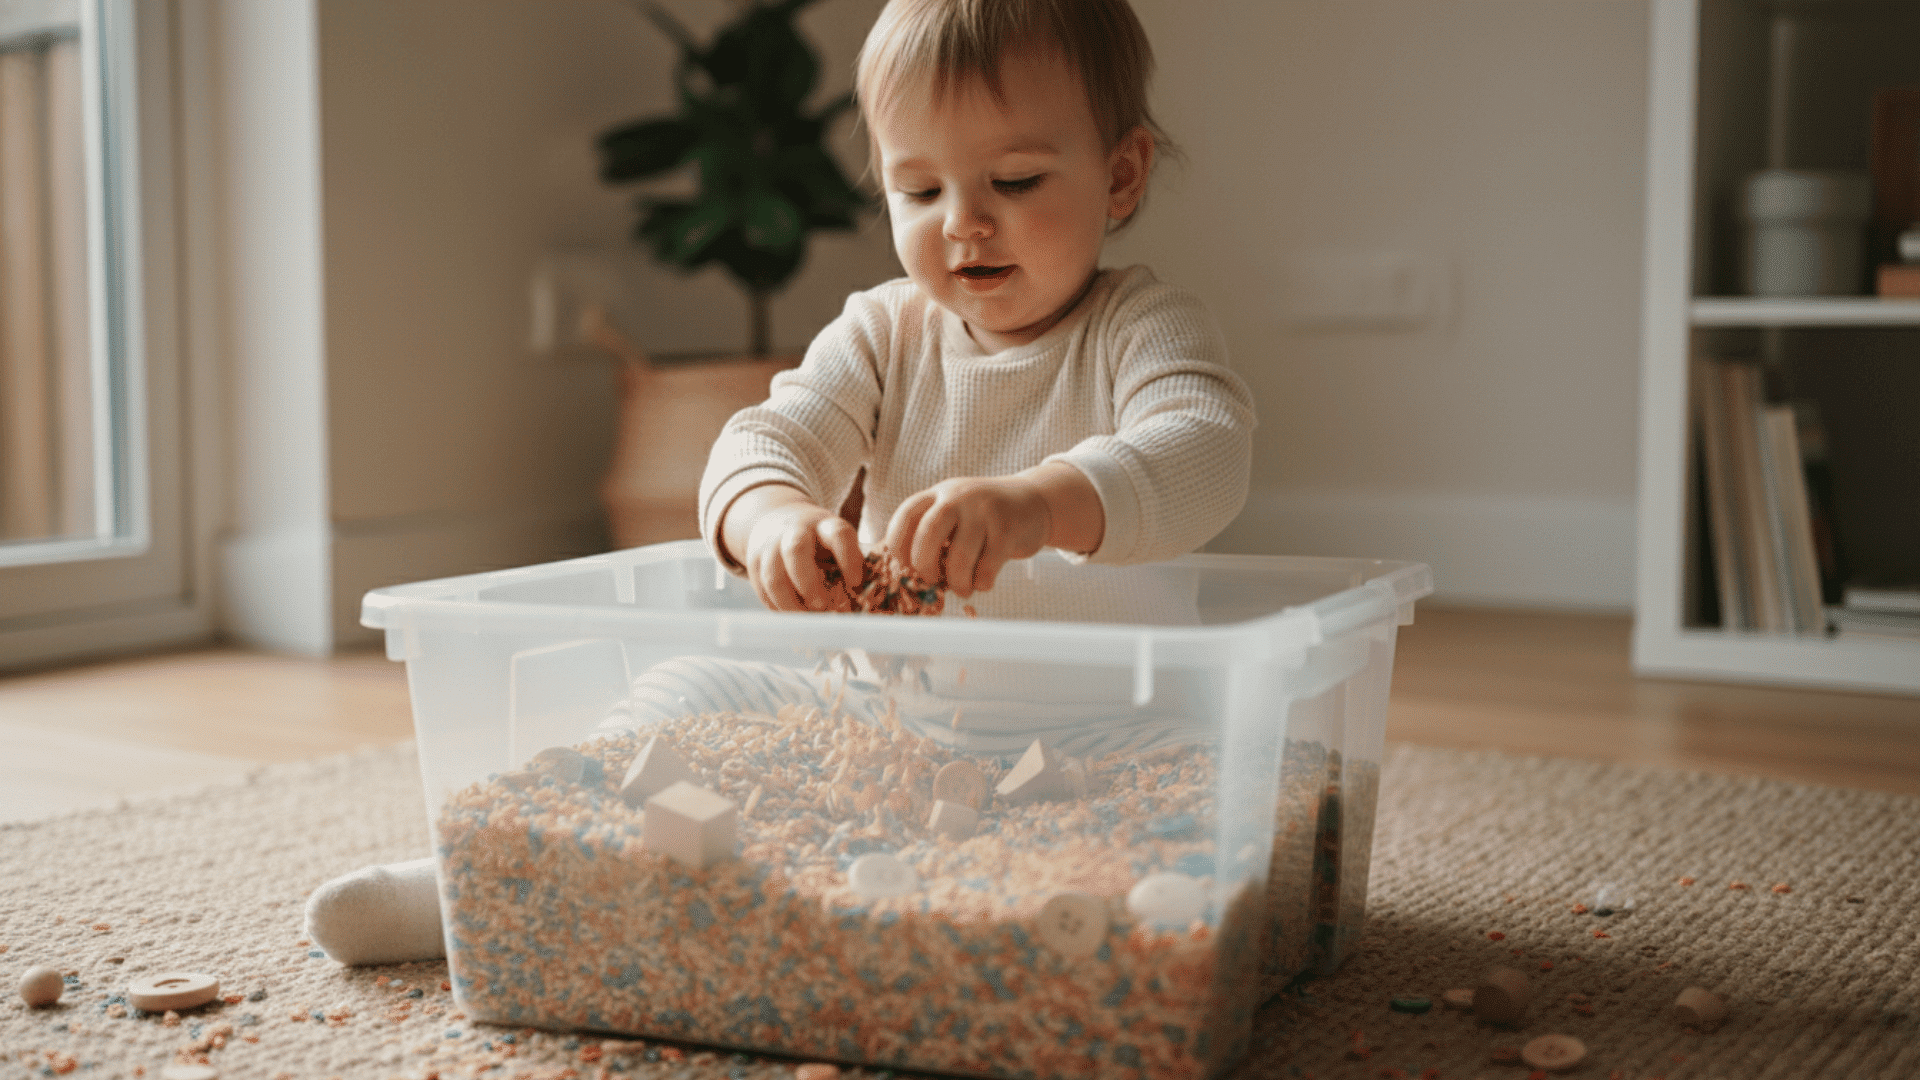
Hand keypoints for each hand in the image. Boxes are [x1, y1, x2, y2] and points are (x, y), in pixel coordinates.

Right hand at [726, 486, 863, 611]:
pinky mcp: (754, 563)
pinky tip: (794, 616)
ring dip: (791, 603)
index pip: (838, 534)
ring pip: (773, 575)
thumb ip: (854, 563)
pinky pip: (762, 590)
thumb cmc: (820, 542)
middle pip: (796, 550)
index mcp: (825, 524)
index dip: (848, 559)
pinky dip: (778, 608)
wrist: (776, 521)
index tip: (855, 583)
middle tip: (823, 607)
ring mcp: (770, 545)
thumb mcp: (838, 542)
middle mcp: (795, 530)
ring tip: (808, 619)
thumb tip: (872, 599)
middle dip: (809, 584)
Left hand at [883, 476, 1050, 597]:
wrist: (1034, 501)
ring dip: (957, 582)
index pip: (906, 515)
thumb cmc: (985, 517)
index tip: (903, 566)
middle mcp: (959, 497)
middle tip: (931, 580)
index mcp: (939, 494)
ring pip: (959, 556)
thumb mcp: (956, 512)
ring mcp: (984, 511)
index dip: (897, 545)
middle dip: (924, 565)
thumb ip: (933, 532)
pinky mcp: (1008, 529)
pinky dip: (981, 582)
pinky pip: (986, 566)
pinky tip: (983, 582)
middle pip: (928, 533)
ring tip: (963, 589)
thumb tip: (906, 572)